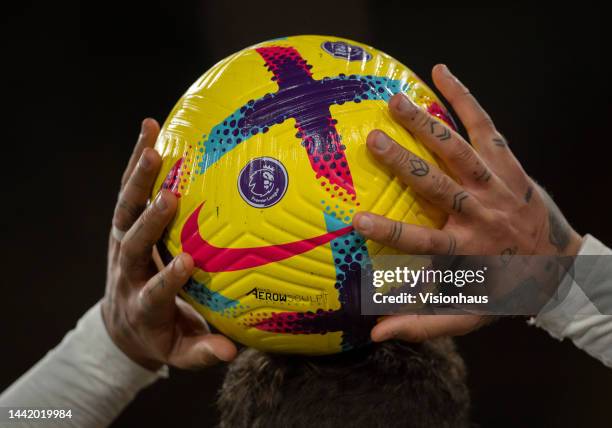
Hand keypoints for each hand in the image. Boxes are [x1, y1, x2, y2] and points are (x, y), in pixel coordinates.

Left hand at [101, 119, 236, 369]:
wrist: (124, 322)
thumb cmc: (161, 335)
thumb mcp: (180, 352)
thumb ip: (202, 352)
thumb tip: (231, 352)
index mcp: (143, 305)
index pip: (153, 293)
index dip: (168, 279)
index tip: (188, 263)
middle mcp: (127, 270)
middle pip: (131, 244)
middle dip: (148, 221)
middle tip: (168, 195)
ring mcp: (121, 242)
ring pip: (124, 209)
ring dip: (137, 179)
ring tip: (153, 146)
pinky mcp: (123, 223)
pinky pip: (128, 189)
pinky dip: (136, 161)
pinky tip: (150, 129)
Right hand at [353, 64, 582, 341]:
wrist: (561, 266)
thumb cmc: (507, 290)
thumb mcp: (469, 315)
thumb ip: (423, 324)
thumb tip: (374, 334)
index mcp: (466, 250)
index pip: (421, 241)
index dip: (388, 230)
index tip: (355, 218)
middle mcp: (480, 214)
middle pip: (438, 186)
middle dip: (404, 162)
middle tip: (373, 140)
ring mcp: (496, 185)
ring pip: (459, 150)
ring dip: (427, 125)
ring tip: (398, 101)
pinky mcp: (508, 163)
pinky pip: (485, 125)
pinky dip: (464, 99)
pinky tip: (441, 74)